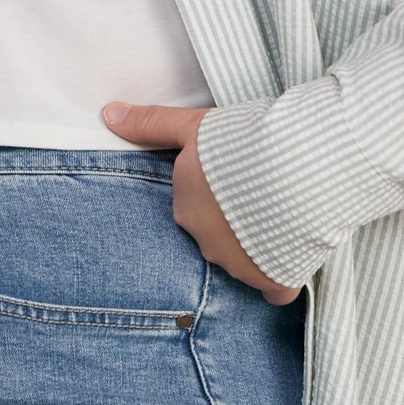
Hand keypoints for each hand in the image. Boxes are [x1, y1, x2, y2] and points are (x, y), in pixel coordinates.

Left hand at [101, 102, 303, 306]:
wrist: (295, 169)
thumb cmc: (244, 143)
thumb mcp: (194, 125)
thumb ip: (151, 124)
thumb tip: (108, 114)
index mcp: (186, 209)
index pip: (198, 209)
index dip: (221, 193)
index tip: (240, 177)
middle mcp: (206, 244)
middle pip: (218, 236)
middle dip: (237, 221)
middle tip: (265, 191)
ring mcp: (239, 266)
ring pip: (245, 261)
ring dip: (261, 243)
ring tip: (287, 211)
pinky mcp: (273, 280)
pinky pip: (274, 290)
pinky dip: (280, 277)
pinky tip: (291, 257)